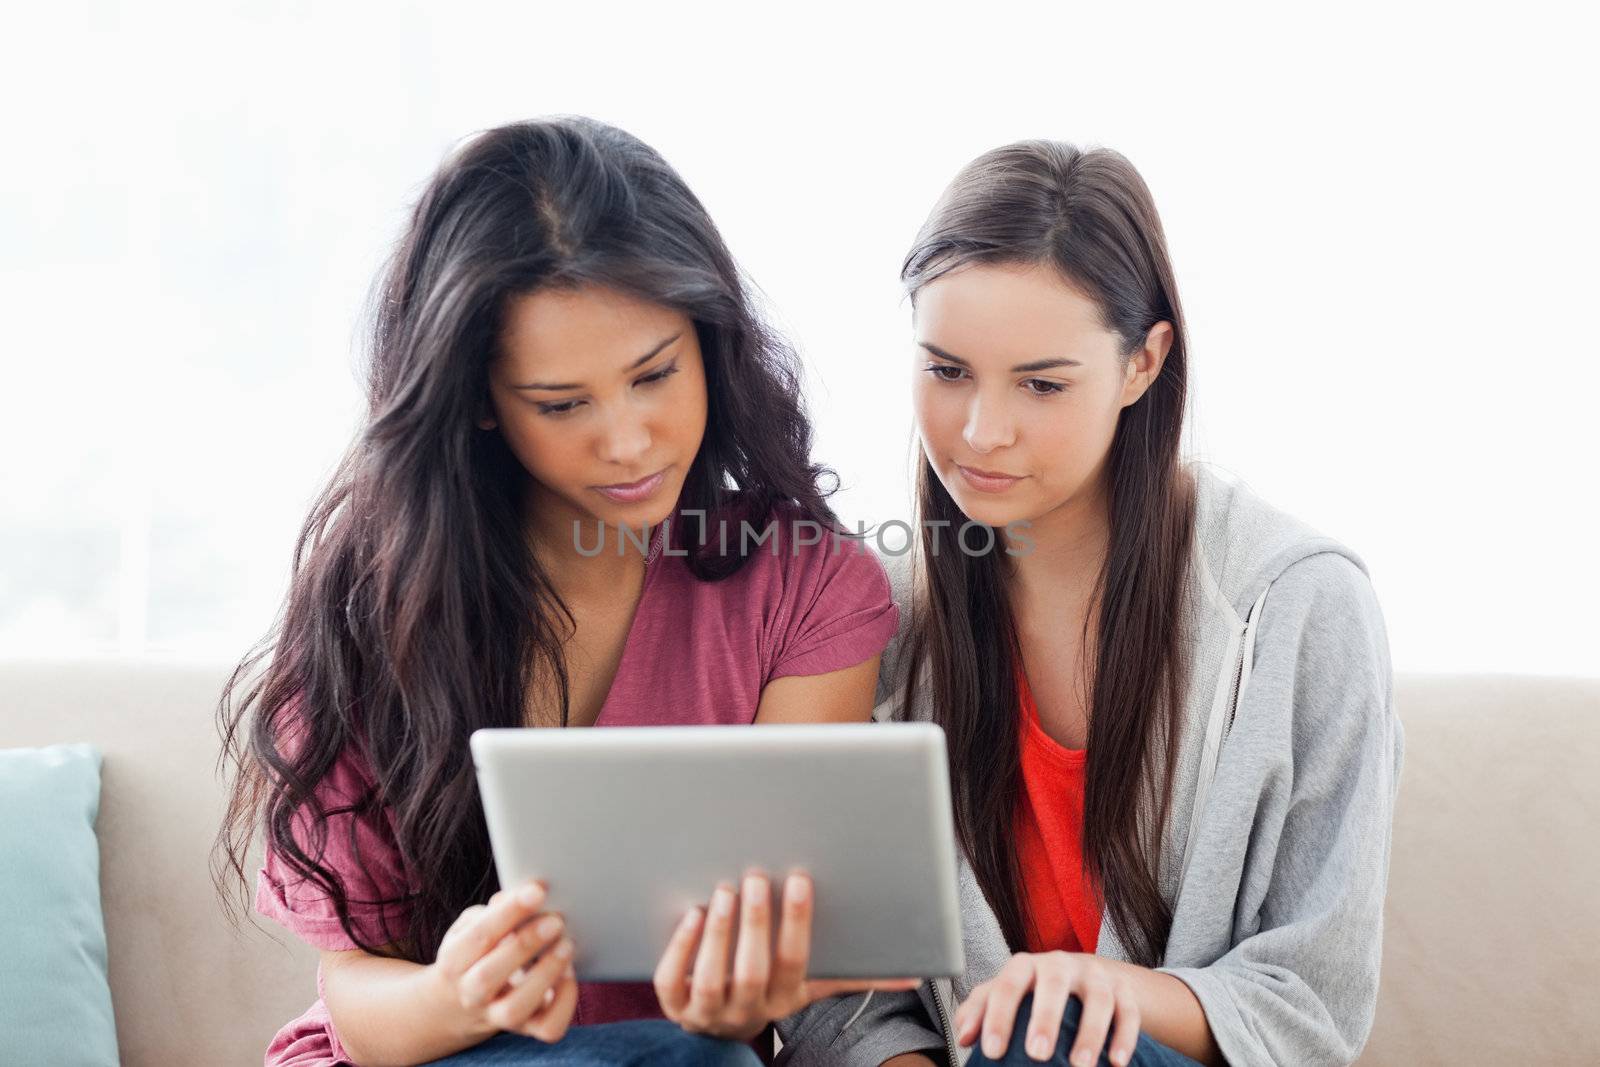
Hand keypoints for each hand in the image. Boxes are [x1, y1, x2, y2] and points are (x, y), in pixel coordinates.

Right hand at [429, 879, 579, 1043]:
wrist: (460, 1004)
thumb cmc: (475, 951)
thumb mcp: (472, 926)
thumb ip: (495, 910)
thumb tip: (523, 895)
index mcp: (454, 962)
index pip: (477, 937)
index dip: (508, 912)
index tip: (537, 891)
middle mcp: (471, 994)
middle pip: (489, 976)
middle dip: (525, 944)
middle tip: (556, 920)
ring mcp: (497, 1016)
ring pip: (516, 1009)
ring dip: (546, 975)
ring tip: (566, 945)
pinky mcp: (527, 1028)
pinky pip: (548, 1027)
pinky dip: (565, 1002)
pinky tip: (571, 972)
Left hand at [652, 868, 920, 1040]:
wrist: (719, 1026)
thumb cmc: (771, 988)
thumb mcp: (811, 984)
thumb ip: (857, 976)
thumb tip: (914, 975)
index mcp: (785, 998)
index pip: (796, 962)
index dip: (798, 922)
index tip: (801, 878)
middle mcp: (747, 1008)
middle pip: (754, 970)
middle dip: (756, 922)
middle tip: (757, 876)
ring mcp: (707, 1011)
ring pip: (712, 977)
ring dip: (719, 933)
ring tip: (724, 889)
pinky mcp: (674, 1006)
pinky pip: (672, 981)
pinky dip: (681, 948)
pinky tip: (690, 913)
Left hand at [955, 951, 1140, 1065]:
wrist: (1081, 974)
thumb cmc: (1034, 990)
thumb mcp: (1005, 993)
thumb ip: (979, 1010)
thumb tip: (964, 1036)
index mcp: (1026, 966)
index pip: (1008, 985)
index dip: (997, 1017)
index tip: (991, 1050)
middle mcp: (1061, 965)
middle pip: (1053, 983)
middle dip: (1045, 1018)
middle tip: (1037, 1054)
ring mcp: (1094, 976)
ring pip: (1097, 998)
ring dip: (1090, 1033)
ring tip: (1080, 1066)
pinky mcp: (1123, 991)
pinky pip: (1128, 1011)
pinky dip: (1124, 1037)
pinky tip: (1116, 1062)